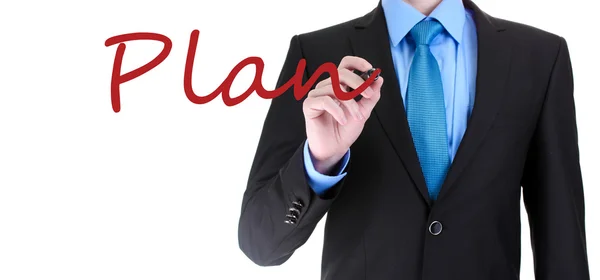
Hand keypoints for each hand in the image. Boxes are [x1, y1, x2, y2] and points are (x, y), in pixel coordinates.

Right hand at [303, 56, 383, 173]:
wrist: (334, 149)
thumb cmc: (345, 130)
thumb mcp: (363, 111)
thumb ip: (370, 96)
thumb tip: (379, 79)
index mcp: (339, 85)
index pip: (346, 64)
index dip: (358, 62)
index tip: (370, 69)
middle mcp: (327, 86)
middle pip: (341, 72)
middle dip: (358, 82)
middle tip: (369, 95)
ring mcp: (317, 95)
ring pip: (335, 89)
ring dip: (351, 104)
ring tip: (357, 117)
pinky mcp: (309, 105)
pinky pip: (325, 101)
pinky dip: (337, 111)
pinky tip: (342, 120)